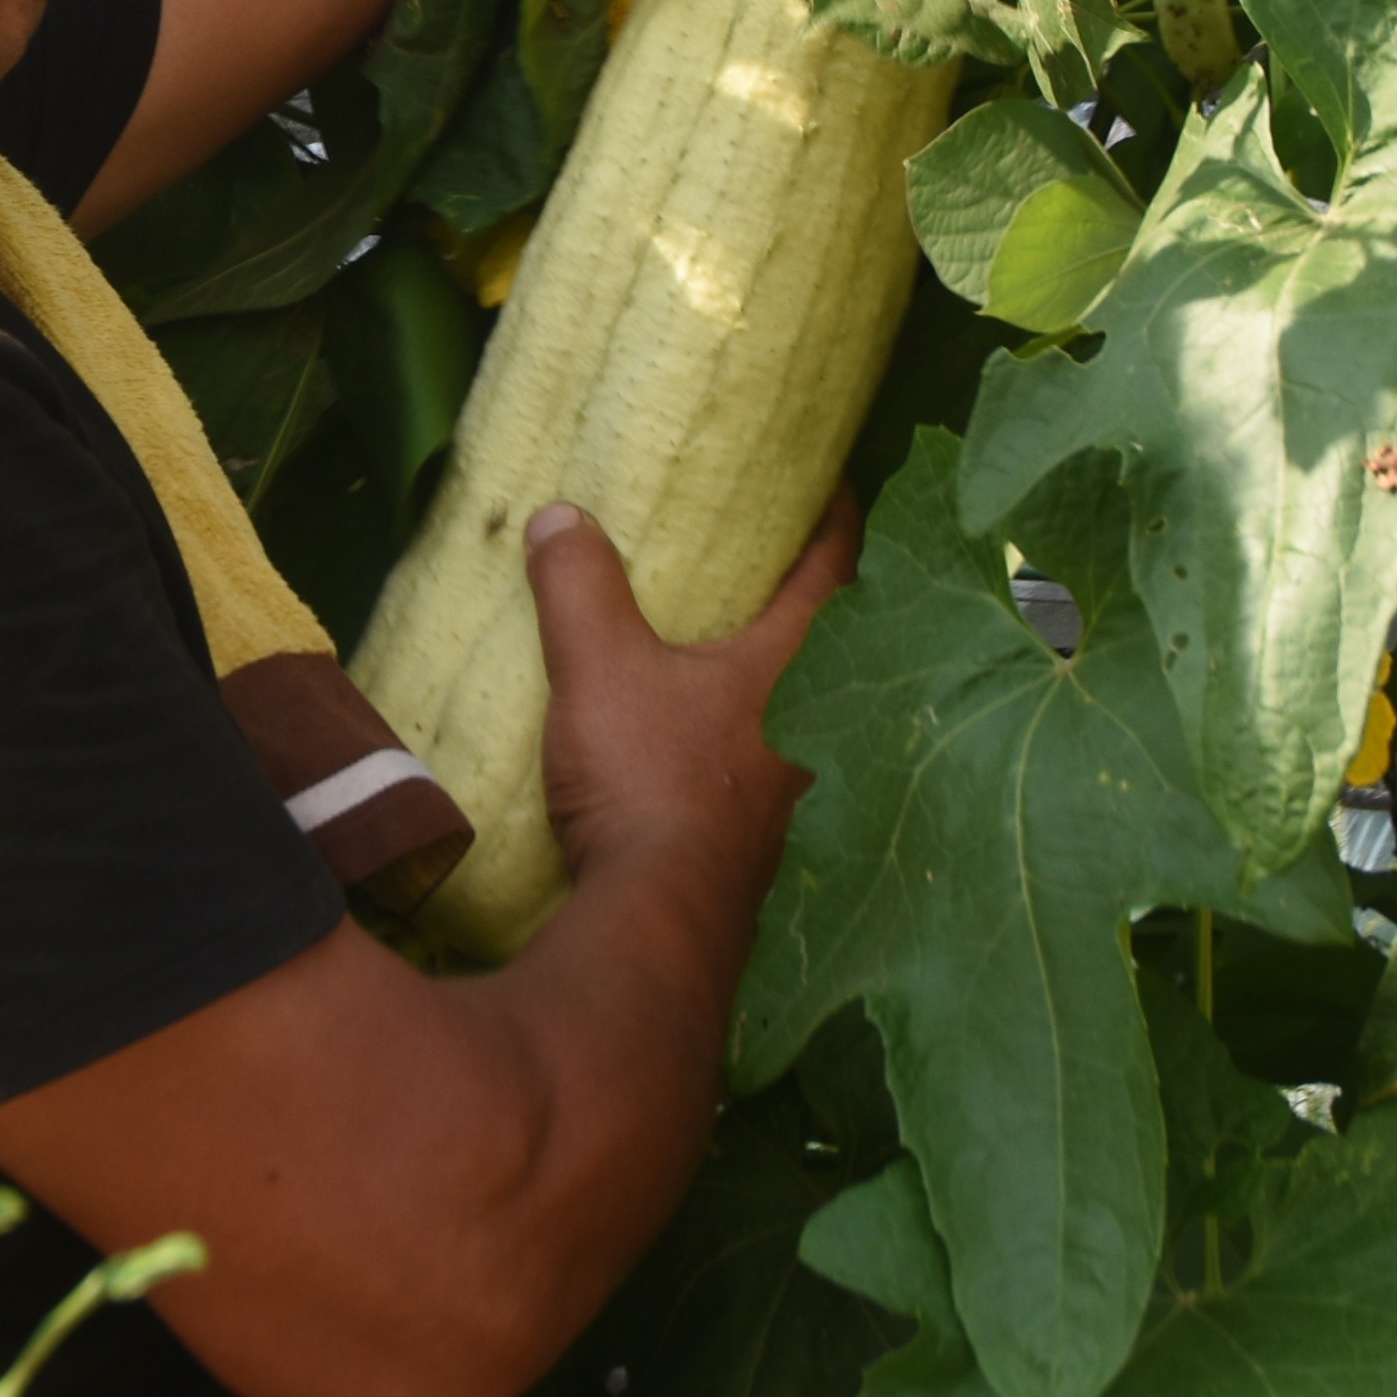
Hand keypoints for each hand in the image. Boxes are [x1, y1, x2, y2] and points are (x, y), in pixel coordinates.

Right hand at [524, 495, 845, 901]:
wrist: (661, 918)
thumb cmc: (652, 778)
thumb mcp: (602, 668)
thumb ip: (580, 588)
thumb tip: (559, 518)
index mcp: (796, 663)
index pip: (837, 564)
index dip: (835, 511)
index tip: (828, 477)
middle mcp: (818, 722)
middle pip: (827, 634)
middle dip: (802, 593)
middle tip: (766, 552)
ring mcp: (794, 786)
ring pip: (796, 703)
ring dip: (770, 669)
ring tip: (724, 639)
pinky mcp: (759, 833)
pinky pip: (761, 756)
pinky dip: (740, 727)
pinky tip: (698, 731)